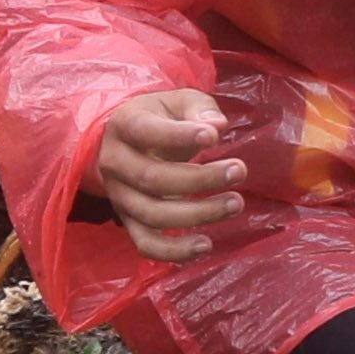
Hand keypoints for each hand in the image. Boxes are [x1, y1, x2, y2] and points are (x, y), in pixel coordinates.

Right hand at [92, 88, 243, 259]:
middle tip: (239, 170)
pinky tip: (205, 245)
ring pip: (152, 214)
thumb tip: (217, 127)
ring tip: (235, 203)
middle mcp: (115, 163)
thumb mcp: (180, 102)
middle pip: (153, 178)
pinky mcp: (128, 221)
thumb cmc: (162, 118)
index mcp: (124, 126)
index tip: (214, 137)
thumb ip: (200, 110)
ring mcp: (119, 196)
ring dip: (198, 214)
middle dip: (200, 179)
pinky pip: (145, 244)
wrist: (131, 140)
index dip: (179, 136)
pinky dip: (174, 251)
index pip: (146, 132)